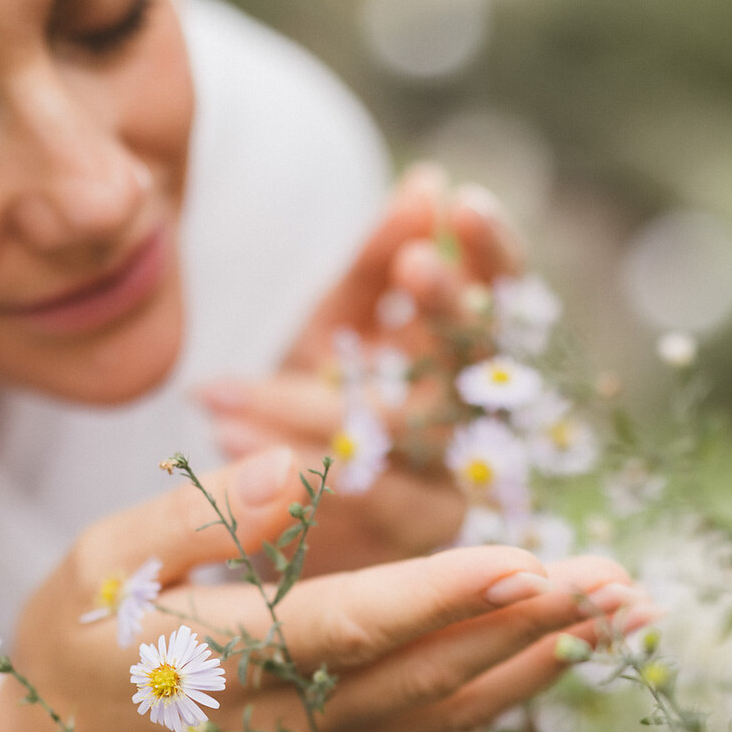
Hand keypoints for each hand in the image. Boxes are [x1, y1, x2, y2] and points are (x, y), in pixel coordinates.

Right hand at [0, 446, 646, 731]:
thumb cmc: (73, 648)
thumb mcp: (95, 563)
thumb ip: (196, 516)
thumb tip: (298, 468)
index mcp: (216, 662)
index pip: (346, 628)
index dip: (441, 600)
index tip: (526, 565)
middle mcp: (281, 723)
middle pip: (425, 676)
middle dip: (530, 628)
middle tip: (622, 583)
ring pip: (446, 710)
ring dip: (542, 661)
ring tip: (626, 614)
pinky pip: (435, 729)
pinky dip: (508, 688)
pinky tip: (565, 651)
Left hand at [196, 166, 524, 568]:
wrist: (279, 527)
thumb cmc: (318, 407)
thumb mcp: (339, 326)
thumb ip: (377, 263)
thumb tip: (428, 182)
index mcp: (464, 369)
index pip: (504, 304)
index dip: (494, 258)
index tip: (465, 204)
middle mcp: (473, 436)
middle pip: (480, 368)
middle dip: (450, 309)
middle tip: (416, 263)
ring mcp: (445, 496)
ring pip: (400, 441)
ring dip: (316, 402)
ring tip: (238, 375)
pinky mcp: (400, 548)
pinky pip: (351, 502)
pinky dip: (284, 460)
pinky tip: (227, 422)